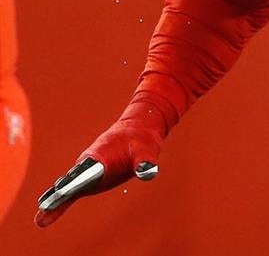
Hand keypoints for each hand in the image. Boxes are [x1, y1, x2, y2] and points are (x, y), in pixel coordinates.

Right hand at [36, 98, 170, 227]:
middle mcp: (89, 162)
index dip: (75, 180)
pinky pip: (73, 192)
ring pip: (68, 186)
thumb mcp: (147, 149)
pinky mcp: (90, 179)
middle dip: (60, 192)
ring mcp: (87, 171)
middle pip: (72, 180)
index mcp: (101, 154)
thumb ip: (145, 160)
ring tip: (40, 216)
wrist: (136, 130)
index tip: (62, 189)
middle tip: (44, 205)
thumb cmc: (141, 139)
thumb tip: (148, 172)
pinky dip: (60, 202)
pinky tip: (45, 216)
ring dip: (55, 199)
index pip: (87, 170)